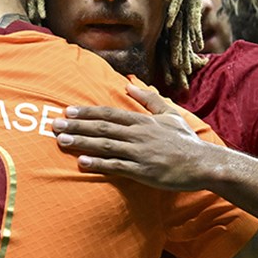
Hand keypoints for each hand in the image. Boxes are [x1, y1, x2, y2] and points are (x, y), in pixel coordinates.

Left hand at [52, 85, 217, 190]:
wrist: (203, 164)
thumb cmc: (185, 141)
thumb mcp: (170, 114)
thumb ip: (149, 100)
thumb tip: (130, 85)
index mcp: (143, 121)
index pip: (109, 114)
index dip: (87, 112)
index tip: (68, 111)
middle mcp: (138, 135)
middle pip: (102, 128)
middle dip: (77, 126)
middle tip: (54, 125)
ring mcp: (140, 153)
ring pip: (105, 145)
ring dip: (82, 142)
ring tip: (61, 141)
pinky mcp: (143, 171)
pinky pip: (116, 167)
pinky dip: (99, 164)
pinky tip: (82, 162)